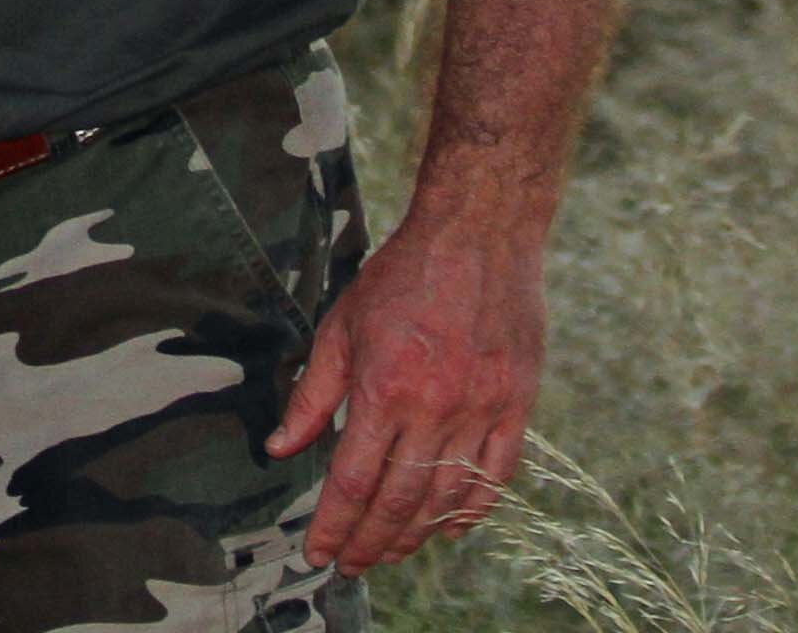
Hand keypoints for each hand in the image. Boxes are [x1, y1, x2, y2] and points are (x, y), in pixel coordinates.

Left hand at [266, 198, 546, 572]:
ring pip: (445, 497)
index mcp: (384, 387)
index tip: (320, 553)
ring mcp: (481, 408)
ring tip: (390, 552)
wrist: (479, 232)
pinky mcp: (516, 404)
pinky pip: (495, 476)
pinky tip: (449, 527)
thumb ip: (312, 394)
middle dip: (369, 543)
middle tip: (352, 566)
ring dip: (415, 535)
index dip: (333, 525)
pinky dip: (471, 510)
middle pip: (397, 500)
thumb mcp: (341, 325)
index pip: (352, 480)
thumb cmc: (403, 274)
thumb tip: (280, 448)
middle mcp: (434, 407)